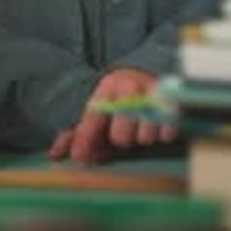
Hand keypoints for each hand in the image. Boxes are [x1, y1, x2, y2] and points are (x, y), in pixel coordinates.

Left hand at [48, 68, 176, 162]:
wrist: (147, 73)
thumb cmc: (118, 99)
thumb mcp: (98, 109)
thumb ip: (78, 132)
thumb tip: (56, 153)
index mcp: (107, 88)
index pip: (94, 117)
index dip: (85, 139)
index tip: (79, 157)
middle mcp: (130, 88)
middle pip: (121, 136)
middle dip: (119, 140)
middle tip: (120, 134)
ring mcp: (153, 94)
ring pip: (145, 137)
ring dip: (141, 137)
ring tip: (140, 128)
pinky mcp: (174, 103)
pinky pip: (167, 133)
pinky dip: (162, 135)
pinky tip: (157, 127)